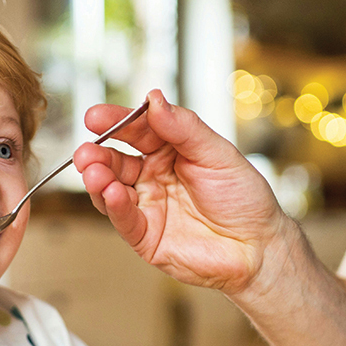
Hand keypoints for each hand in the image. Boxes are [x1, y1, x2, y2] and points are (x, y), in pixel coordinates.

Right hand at [73, 89, 289, 293]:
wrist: (259, 247)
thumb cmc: (244, 198)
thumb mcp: (217, 153)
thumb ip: (184, 128)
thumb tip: (154, 99)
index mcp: (169, 151)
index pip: (137, 131)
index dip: (115, 122)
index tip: (95, 116)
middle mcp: (152, 176)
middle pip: (116, 160)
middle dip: (97, 155)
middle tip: (86, 151)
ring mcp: (147, 206)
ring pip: (112, 189)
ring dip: (99, 179)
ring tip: (94, 171)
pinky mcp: (145, 236)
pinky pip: (124, 220)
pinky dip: (114, 206)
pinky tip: (112, 193)